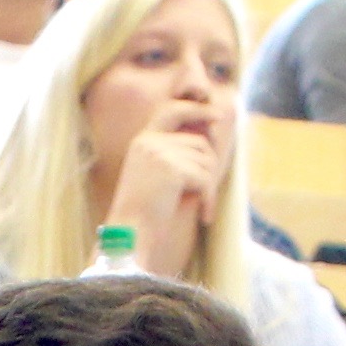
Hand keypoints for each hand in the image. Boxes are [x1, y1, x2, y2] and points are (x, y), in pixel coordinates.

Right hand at [105, 109, 224, 245]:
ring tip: (202, 208)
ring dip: (209, 188)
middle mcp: (149, 142)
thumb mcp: (154, 177)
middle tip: (211, 191)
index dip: (195, 109)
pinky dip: (210, 200)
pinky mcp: (171, 170)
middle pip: (199, 143)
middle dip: (210, 167)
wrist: (129, 235)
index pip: (171, 111)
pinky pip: (206, 179)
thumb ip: (174, 155)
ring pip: (205, 161)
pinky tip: (204, 216)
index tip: (216, 115)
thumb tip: (209, 141)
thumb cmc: (142, 215)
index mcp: (141, 142)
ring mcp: (159, 154)